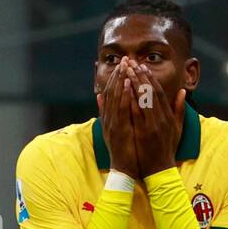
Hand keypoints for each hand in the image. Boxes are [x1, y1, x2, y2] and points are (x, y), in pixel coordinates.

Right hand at [97, 57, 138, 178]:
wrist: (123, 169)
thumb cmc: (123, 151)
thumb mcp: (114, 129)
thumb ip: (107, 112)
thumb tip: (99, 96)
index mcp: (109, 118)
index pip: (110, 94)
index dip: (115, 78)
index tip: (122, 65)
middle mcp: (109, 118)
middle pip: (111, 92)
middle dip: (118, 74)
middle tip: (124, 59)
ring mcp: (112, 123)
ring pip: (115, 97)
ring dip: (120, 80)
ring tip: (126, 65)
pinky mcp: (119, 129)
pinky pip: (121, 108)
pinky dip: (124, 94)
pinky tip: (128, 83)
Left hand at [126, 60, 184, 177]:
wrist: (160, 169)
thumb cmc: (167, 149)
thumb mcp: (177, 128)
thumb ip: (179, 109)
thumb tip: (182, 91)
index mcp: (168, 116)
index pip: (159, 92)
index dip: (150, 78)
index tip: (142, 67)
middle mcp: (162, 119)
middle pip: (150, 92)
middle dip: (140, 76)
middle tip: (131, 63)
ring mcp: (152, 126)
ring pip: (143, 100)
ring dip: (134, 84)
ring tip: (126, 71)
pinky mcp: (144, 133)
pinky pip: (136, 114)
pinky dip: (131, 101)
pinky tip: (124, 90)